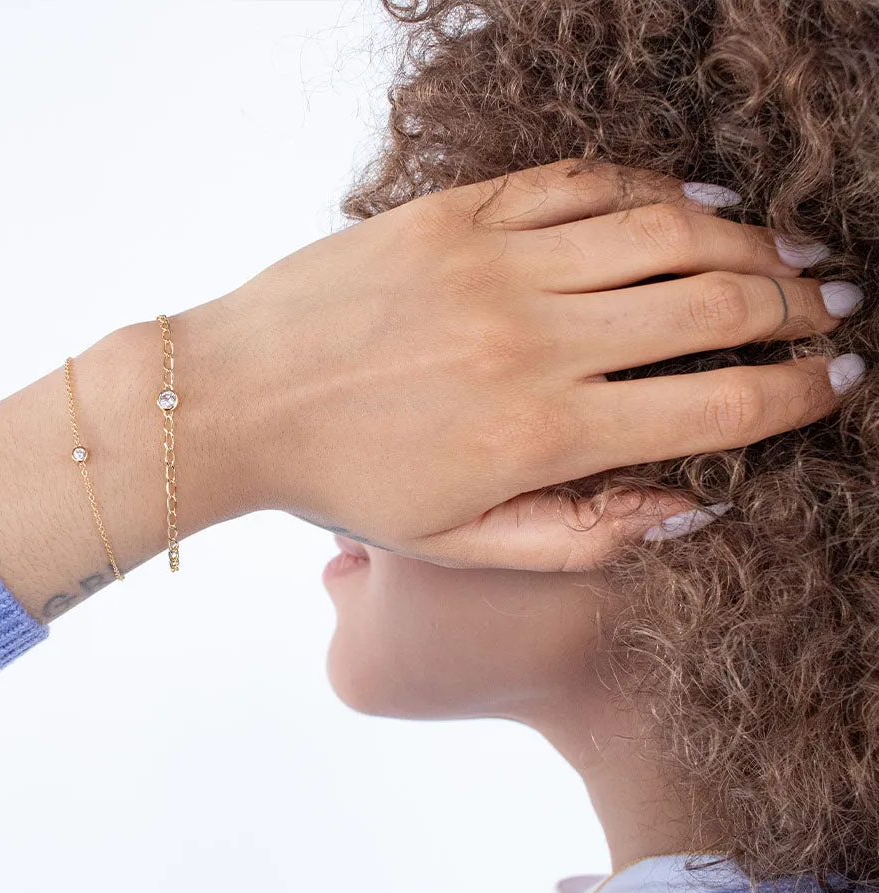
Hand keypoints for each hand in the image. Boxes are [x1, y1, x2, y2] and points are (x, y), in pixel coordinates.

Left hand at [185, 158, 862, 571]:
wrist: (237, 396)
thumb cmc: (345, 482)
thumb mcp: (460, 545)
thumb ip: (584, 537)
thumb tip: (694, 507)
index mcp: (541, 436)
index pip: (713, 406)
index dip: (797, 394)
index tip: (838, 381)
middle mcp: (532, 341)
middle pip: (710, 307)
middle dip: (794, 309)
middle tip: (832, 309)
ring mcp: (494, 265)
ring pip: (664, 233)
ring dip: (745, 243)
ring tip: (788, 257)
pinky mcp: (457, 214)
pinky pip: (582, 184)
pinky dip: (652, 190)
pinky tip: (695, 204)